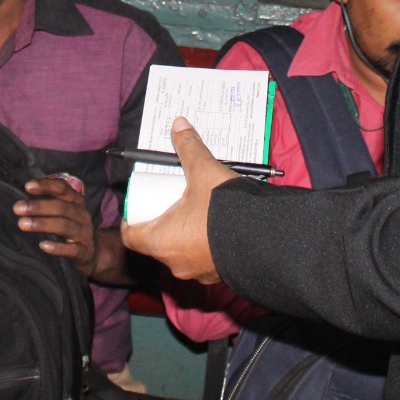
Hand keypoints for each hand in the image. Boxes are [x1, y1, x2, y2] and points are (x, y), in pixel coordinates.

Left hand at [16, 177, 96, 275]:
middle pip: (61, 207)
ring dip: (43, 224)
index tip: (27, 186)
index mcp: (76, 201)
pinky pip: (72, 249)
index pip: (63, 188)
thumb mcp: (66, 212)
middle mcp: (82, 215)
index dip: (46, 185)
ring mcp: (84, 233)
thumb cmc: (71, 228)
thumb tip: (22, 200)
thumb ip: (49, 204)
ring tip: (22, 224)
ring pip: (64, 226)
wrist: (94, 253)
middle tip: (17, 208)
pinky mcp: (84, 252)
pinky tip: (43, 245)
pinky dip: (57, 247)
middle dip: (38, 206)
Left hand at [121, 118, 236, 283]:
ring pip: (181, 251)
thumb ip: (190, 148)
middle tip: (169, 200)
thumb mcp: (204, 172)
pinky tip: (215, 226)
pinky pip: (204, 258)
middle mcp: (176, 263)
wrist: (267, 239)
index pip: (132, 237)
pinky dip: (205, 243)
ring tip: (196, 209)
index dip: (131, 220)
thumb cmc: (225, 211)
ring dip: (185, 233)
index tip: (138, 206)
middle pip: (157, 242)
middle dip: (162, 220)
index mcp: (162, 242)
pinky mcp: (219, 275)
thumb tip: (179, 125)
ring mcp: (198, 272)